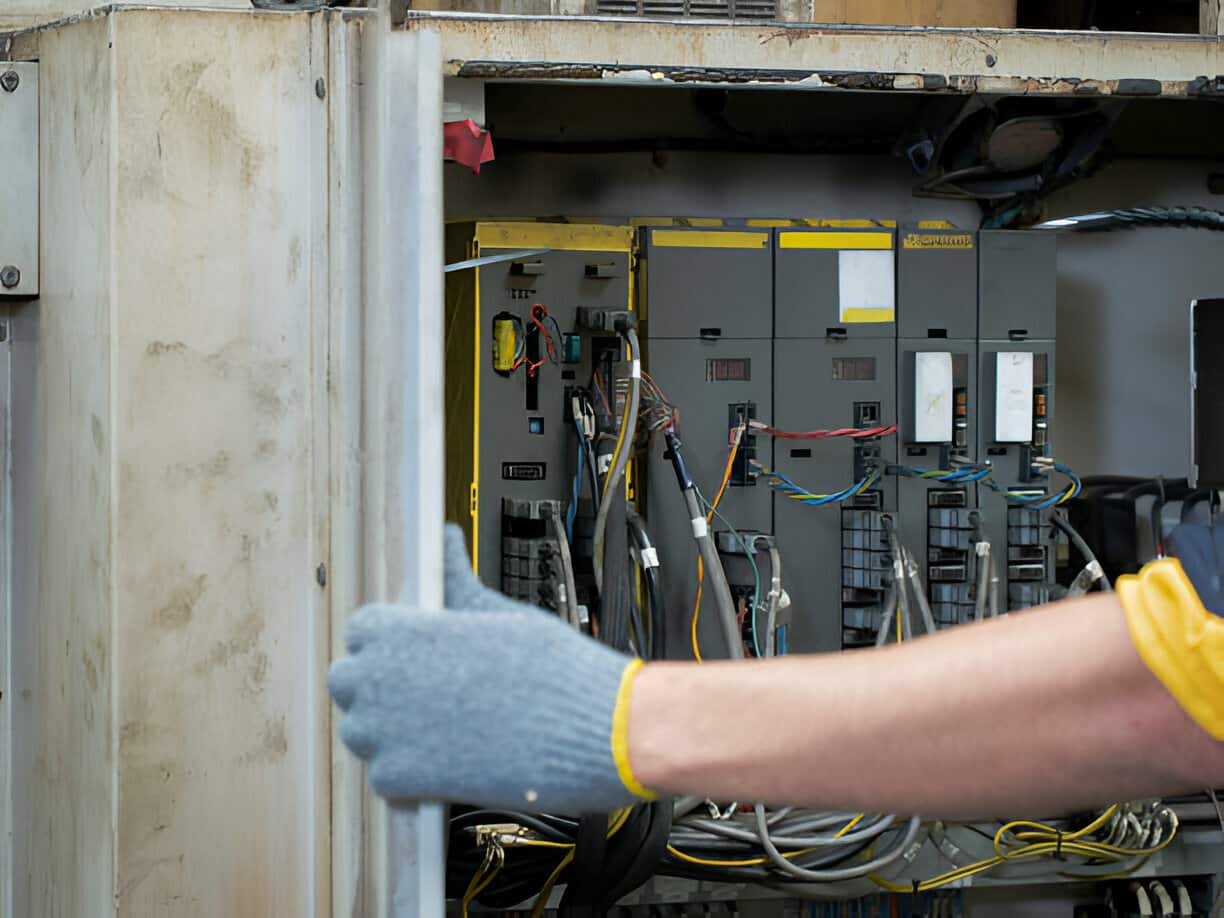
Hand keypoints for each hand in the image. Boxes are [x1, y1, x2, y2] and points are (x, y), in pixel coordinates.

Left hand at [328, 526, 652, 812]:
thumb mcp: (500, 614)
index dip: (385, 641)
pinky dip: (406, 774)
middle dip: (376, 685)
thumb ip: (457, 585)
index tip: (409, 651)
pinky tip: (444, 760)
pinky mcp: (403, 778)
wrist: (593, 728)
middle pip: (346, 680)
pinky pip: (381, 776)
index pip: (360, 629)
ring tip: (436, 727)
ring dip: (386, 731)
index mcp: (407, 630)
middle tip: (421, 692)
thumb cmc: (554, 671)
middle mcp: (386, 677)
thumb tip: (447, 543)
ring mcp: (389, 730)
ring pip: (358, 731)